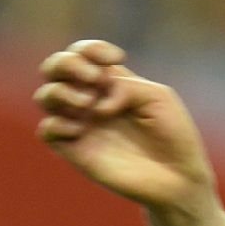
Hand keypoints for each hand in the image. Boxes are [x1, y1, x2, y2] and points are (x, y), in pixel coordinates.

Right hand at [34, 39, 216, 211]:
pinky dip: (58, 123)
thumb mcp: (158, 96)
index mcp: (114, 83)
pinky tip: (82, 128)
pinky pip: (48, 129)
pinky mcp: (75, 150)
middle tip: (93, 77)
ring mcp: (82, 124)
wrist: (178, 176)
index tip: (116, 58)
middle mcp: (92, 100)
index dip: (91, 49)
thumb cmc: (173, 133)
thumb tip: (94, 100)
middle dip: (66, 63)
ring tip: (89, 103)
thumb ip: (125, 85)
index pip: (85, 54)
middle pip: (56, 68)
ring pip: (46, 96)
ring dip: (62, 92)